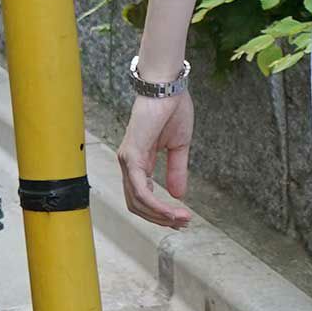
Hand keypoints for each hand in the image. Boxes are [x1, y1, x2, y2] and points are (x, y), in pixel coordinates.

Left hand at [117, 91, 193, 228]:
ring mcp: (127, 161)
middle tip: (184, 222)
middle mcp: (128, 164)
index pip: (142, 197)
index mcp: (138, 162)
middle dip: (160, 218)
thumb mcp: (179, 147)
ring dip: (160, 215)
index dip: (160, 212)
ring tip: (182, 219)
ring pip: (137, 202)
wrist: (168, 88)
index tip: (181, 218)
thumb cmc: (172, 109)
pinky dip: (156, 204)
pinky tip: (172, 209)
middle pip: (137, 205)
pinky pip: (140, 190)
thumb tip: (179, 196)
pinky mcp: (132, 157)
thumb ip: (176, 170)